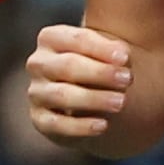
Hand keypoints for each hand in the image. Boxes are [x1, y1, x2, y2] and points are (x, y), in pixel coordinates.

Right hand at [27, 23, 132, 142]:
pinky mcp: (40, 120)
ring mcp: (36, 92)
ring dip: (93, 98)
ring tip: (120, 102)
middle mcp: (38, 63)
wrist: (86, 101)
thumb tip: (123, 55)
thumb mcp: (105, 52)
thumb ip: (114, 50)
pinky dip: (80, 126)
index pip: (76, 39)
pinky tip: (103, 126)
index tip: (125, 57)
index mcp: (51, 38)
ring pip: (62, 95)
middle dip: (99, 73)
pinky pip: (57, 124)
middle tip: (127, 79)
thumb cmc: (97, 66)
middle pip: (68, 66)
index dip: (101, 48)